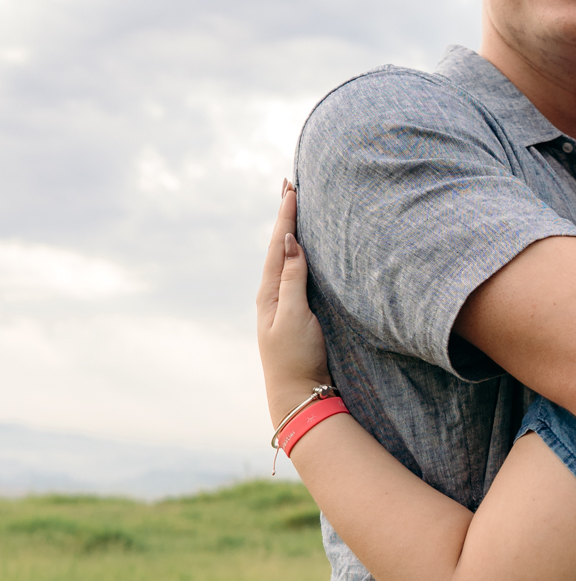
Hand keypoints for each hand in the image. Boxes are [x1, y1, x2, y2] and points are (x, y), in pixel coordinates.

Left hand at [256, 182, 332, 426]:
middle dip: (285, 216)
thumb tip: (290, 242)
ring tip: (293, 209)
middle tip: (289, 186)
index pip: (279, 245)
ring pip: (286, 259)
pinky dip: (297, 255)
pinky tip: (300, 251)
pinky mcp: (295, 315)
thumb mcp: (294, 315)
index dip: (286, 216)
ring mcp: (283, 305)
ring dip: (290, 233)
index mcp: (269, 292)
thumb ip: (292, 278)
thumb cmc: (296, 358)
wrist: (297, 394)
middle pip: (279, 247)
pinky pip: (294, 274)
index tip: (290, 188)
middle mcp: (273, 295)